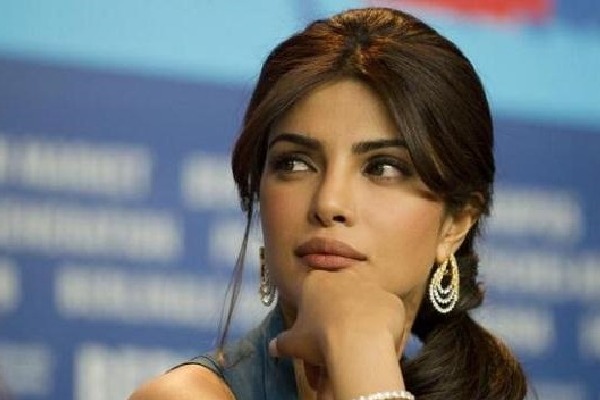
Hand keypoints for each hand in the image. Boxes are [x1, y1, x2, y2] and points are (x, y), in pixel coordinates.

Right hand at [270, 268, 410, 398]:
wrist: (357, 343)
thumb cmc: (320, 339)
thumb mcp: (294, 343)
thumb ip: (282, 342)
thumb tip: (273, 347)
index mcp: (315, 282)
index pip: (311, 288)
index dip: (313, 307)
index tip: (315, 323)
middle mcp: (343, 276)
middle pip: (339, 290)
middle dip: (338, 308)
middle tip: (336, 331)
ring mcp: (370, 286)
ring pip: (364, 298)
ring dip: (361, 313)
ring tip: (358, 337)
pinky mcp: (391, 299)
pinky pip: (386, 310)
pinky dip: (382, 323)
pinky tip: (377, 338)